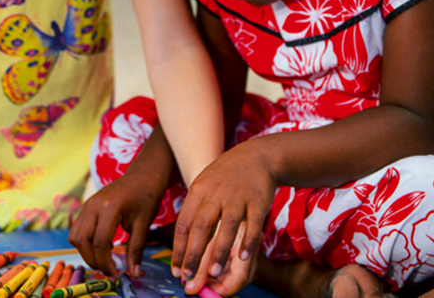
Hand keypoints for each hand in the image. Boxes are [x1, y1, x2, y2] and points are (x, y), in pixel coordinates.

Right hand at [69, 168, 166, 278]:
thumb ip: (136, 250)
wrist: (142, 175)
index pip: (99, 243)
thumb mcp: (144, 225)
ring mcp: (88, 204)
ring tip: (106, 256)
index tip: (116, 275)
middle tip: (109, 269)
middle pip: (81, 240)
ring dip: (86, 251)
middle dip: (93, 260)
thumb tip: (133, 274)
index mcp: (110, 208)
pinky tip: (103, 243)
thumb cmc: (146, 197)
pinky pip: (78, 228)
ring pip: (75, 235)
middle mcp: (94, 205)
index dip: (105, 263)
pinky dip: (86, 241)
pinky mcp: (87, 205)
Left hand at [171, 141, 274, 287]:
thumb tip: (182, 245)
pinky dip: (248, 242)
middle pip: (202, 226)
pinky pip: (253, 224)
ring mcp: (237, 197)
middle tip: (188, 278)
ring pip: (227, 226)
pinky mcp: (257, 201)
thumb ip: (195, 212)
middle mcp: (216, 193)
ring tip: (213, 274)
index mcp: (198, 190)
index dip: (179, 248)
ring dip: (220, 251)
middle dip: (194, 254)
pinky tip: (243, 258)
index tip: (176, 269)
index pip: (184, 223)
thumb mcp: (204, 186)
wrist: (256, 156)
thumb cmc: (225, 176)